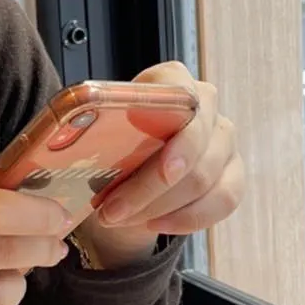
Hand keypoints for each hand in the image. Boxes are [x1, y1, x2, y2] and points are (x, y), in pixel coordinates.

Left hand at [80, 62, 243, 268]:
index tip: (162, 167)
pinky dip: (187, 219)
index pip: (183, 96)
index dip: (175, 130)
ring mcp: (224, 140)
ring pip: (205, 179)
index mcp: (171, 81)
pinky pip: (224, 201)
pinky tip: (156, 223)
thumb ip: (92, 130)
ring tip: (119, 219)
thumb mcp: (97, 131)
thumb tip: (70, 145)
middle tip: (111, 211)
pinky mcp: (233, 173)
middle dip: (150, 187)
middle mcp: (206, 106)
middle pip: (194, 146)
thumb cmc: (113, 143)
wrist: (130, 170)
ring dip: (159, 207)